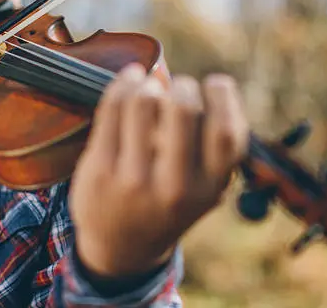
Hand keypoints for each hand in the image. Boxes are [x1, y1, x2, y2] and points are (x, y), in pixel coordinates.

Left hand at [69, 63, 248, 277]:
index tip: (213, 85)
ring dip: (149, 84)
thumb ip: (218, 150)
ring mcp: (133, 179)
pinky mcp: (100, 169)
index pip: (226, 130)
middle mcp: (174, 187)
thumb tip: (217, 88)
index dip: (222, 96)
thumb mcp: (206, 189)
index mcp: (208, 188)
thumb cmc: (170, 202)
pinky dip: (124, 83)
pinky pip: (112, 107)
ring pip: (143, 101)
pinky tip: (130, 80)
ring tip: (149, 88)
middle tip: (177, 89)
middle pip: (183, 108)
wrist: (121, 246)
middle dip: (181, 86)